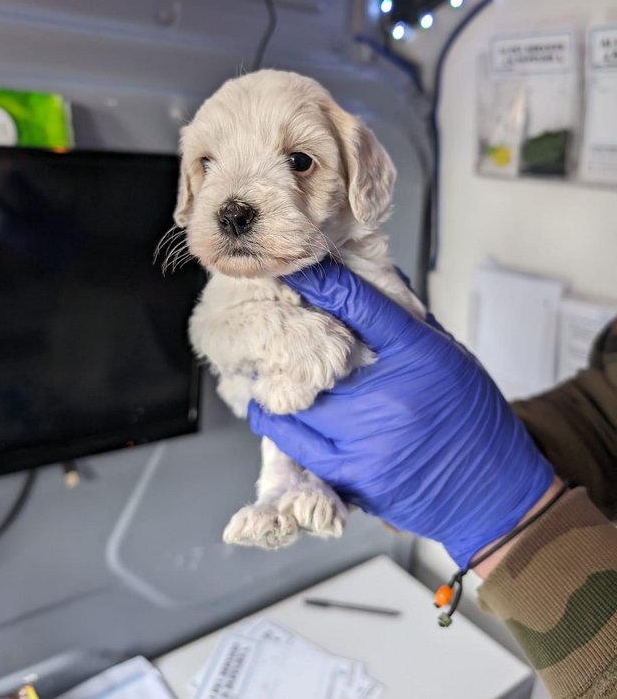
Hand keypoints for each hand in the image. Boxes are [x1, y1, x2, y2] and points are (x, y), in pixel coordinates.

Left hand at [248, 260, 553, 568]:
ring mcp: (369, 445)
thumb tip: (367, 280)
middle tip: (266, 338)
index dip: (321, 282)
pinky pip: (304, 453)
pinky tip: (279, 422)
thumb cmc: (473, 416)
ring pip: (297, 416)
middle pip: (313, 363)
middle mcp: (389, 399)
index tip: (295, 269)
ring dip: (274, 401)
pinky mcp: (358, 481)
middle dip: (284, 350)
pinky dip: (288, 436)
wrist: (496, 490)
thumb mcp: (447, 353)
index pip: (360, 305)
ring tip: (262, 388)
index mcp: (418, 357)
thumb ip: (405, 319)